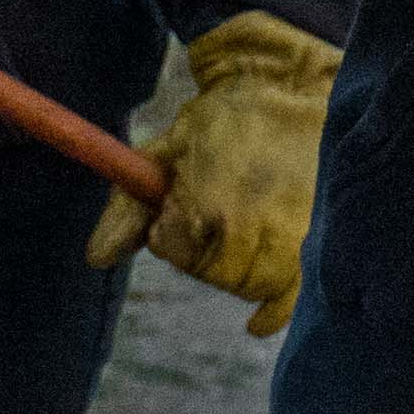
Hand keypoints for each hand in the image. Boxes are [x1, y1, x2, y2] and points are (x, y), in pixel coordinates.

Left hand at [88, 10, 337, 333]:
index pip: (173, 251)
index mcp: (209, 208)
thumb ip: (127, 209)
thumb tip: (96, 259)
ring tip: (245, 224)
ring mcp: (292, 240)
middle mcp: (253, 232)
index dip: (169, 229)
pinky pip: (292, 297)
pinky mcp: (317, 242)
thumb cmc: (220, 119)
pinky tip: (256, 324)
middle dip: (205, 250)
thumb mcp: (163, 153)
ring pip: (251, 284)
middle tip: (216, 211)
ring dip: (239, 267)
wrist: (289, 89)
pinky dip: (272, 313)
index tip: (180, 200)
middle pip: (214, 274)